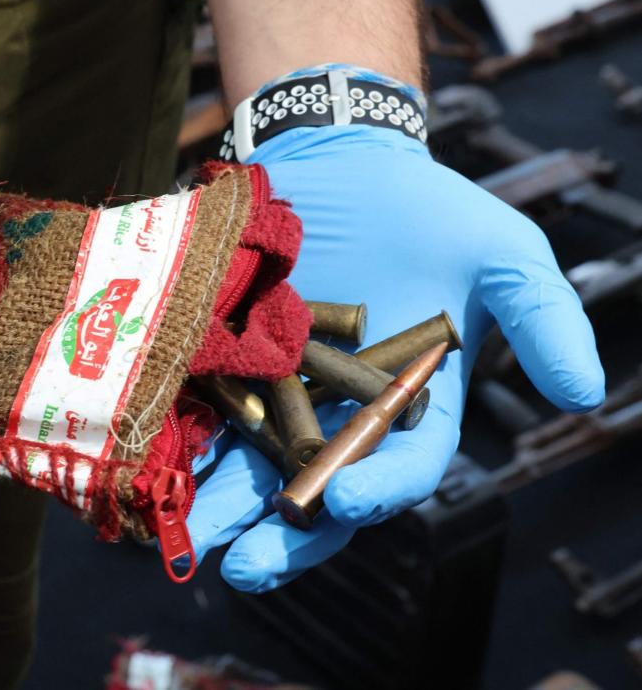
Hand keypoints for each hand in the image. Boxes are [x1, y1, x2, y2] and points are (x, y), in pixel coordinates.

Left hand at [186, 124, 604, 591]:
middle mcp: (338, 416)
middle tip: (248, 566)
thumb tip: (584, 392)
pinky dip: (173, 439)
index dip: (377, 489)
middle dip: (283, 533)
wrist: (342, 163)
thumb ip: (544, 318)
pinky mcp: (223, 360)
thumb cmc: (429, 210)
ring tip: (186, 537)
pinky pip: (197, 408)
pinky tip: (144, 466)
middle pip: (312, 491)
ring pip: (245, 464)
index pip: (399, 468)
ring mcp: (276, 392)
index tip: (344, 499)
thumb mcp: (503, 253)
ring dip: (215, 505)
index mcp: (408, 409)